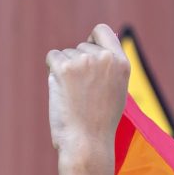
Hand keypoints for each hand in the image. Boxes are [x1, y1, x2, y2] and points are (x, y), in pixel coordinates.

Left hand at [45, 24, 129, 164]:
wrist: (87, 143)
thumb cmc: (99, 123)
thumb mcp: (115, 91)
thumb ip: (109, 69)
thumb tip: (94, 49)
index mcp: (121, 62)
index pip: (102, 31)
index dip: (91, 40)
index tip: (85, 54)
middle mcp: (104, 57)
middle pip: (80, 46)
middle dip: (76, 64)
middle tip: (80, 93)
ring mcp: (84, 61)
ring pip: (65, 54)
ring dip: (64, 71)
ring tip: (73, 96)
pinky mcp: (65, 68)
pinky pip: (52, 57)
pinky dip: (51, 69)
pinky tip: (60, 88)